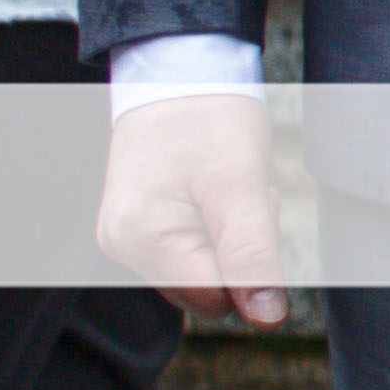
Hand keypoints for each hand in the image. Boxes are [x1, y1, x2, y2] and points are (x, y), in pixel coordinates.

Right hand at [99, 89, 288, 325]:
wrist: (177, 70)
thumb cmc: (208, 118)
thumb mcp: (240, 184)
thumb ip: (253, 255)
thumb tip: (267, 319)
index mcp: (141, 239)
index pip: (215, 298)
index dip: (249, 265)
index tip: (250, 210)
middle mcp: (123, 246)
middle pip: (210, 288)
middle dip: (241, 248)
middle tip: (241, 192)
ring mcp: (127, 237)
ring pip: (206, 268)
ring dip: (232, 235)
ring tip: (226, 184)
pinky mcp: (139, 226)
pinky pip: (193, 247)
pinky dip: (216, 224)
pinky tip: (214, 187)